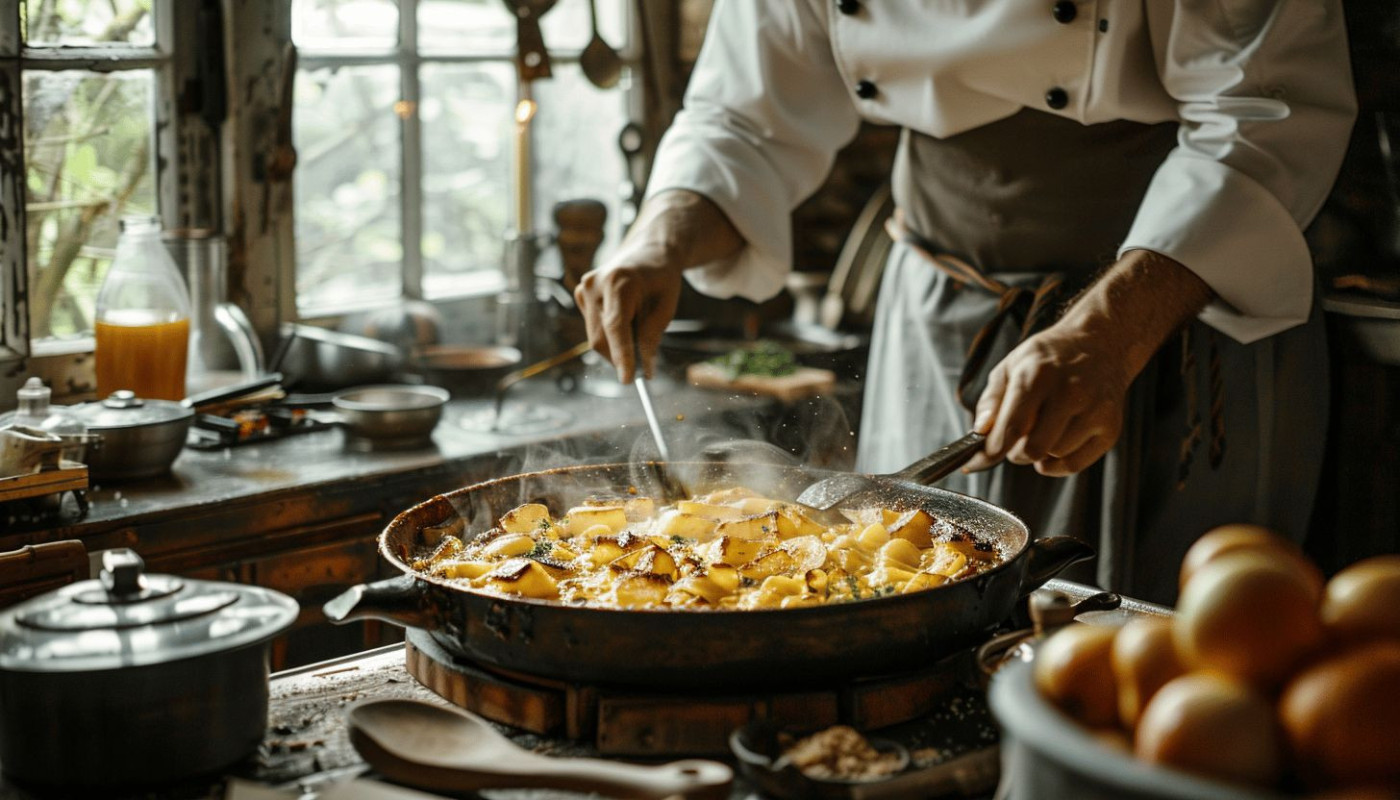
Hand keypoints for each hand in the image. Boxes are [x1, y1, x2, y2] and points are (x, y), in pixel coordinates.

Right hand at [574, 259, 682, 383]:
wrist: (647, 253)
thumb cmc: (661, 279)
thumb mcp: (666, 307)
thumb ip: (652, 336)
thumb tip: (644, 368)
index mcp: (620, 281)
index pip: (616, 326)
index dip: (621, 355)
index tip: (628, 379)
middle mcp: (596, 284)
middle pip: (601, 337)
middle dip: (620, 358)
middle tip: (642, 369)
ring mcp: (584, 288)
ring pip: (595, 337)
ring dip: (615, 348)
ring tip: (638, 332)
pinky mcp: (580, 294)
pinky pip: (593, 328)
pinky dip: (610, 335)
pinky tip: (625, 319)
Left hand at [961, 323, 1132, 476]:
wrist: (1100, 344)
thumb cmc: (1048, 358)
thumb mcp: (1011, 366)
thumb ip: (991, 400)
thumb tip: (981, 432)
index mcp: (1038, 375)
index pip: (1011, 428)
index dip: (991, 451)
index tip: (979, 459)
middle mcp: (1070, 393)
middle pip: (1032, 449)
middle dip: (1015, 452)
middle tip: (1015, 440)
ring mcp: (1095, 411)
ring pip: (1053, 456)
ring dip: (1040, 452)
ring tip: (1042, 429)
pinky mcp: (1110, 427)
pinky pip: (1074, 465)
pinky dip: (1057, 463)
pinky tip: (1055, 444)